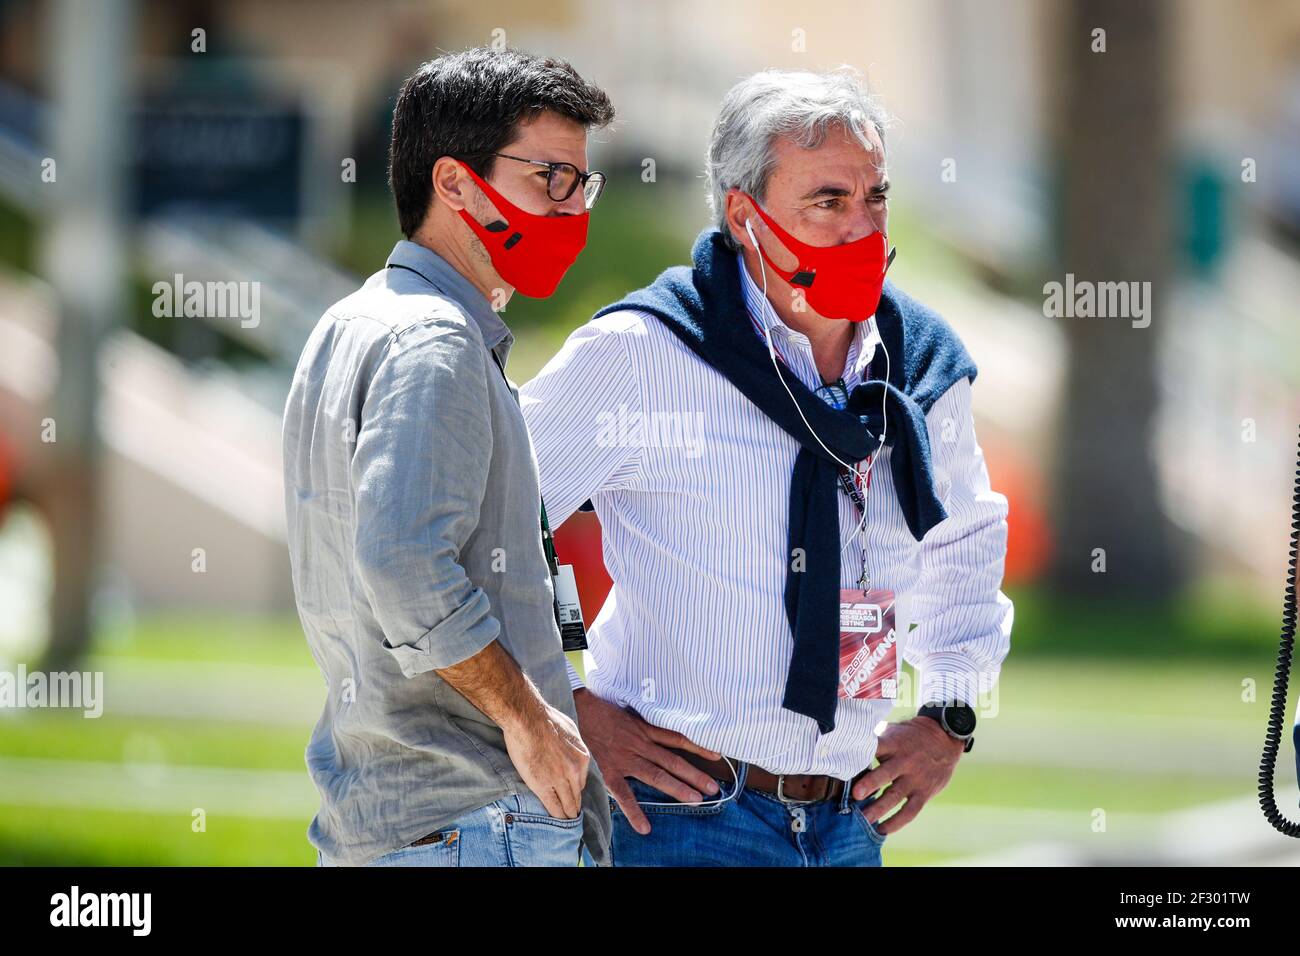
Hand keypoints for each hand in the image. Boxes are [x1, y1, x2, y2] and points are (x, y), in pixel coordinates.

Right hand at [502, 701, 590, 819]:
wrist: (527, 719)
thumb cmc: (545, 719)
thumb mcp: (570, 730)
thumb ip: (574, 746)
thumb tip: (573, 752)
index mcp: (582, 757)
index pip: (582, 781)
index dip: (576, 791)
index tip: (573, 797)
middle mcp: (575, 771)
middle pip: (577, 795)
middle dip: (575, 806)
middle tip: (573, 815)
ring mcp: (559, 780)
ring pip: (568, 804)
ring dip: (567, 814)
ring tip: (566, 821)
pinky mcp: (543, 786)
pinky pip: (554, 807)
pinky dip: (556, 816)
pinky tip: (557, 821)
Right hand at [573, 689, 722, 834]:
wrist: (578, 707)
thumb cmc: (601, 708)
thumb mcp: (628, 710)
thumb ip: (643, 721)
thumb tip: (659, 727)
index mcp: (645, 729)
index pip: (677, 738)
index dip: (698, 746)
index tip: (717, 755)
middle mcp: (640, 743)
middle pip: (673, 760)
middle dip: (694, 774)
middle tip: (713, 787)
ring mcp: (626, 758)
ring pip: (657, 775)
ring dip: (677, 788)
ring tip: (696, 801)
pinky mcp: (610, 770)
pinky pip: (624, 794)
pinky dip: (634, 811)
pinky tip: (645, 827)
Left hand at [849, 716, 964, 835]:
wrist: (944, 737)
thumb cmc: (910, 736)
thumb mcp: (893, 731)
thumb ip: (874, 740)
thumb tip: (846, 744)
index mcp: (894, 743)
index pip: (875, 748)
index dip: (860, 754)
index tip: (844, 764)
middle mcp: (904, 762)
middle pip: (885, 774)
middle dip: (870, 784)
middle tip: (855, 795)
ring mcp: (915, 779)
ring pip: (895, 796)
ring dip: (878, 809)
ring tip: (862, 820)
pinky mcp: (924, 793)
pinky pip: (909, 811)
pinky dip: (896, 822)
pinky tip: (881, 830)